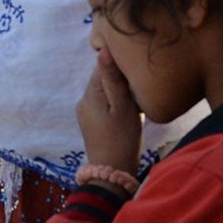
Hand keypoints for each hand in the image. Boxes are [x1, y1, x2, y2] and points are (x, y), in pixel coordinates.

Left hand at [76, 51, 141, 174]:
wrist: (112, 172)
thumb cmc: (122, 139)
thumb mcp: (123, 107)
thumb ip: (113, 79)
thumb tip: (103, 50)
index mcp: (89, 95)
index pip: (102, 66)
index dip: (120, 65)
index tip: (136, 70)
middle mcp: (83, 101)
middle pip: (103, 78)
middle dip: (121, 80)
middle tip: (139, 89)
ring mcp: (85, 113)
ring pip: (105, 91)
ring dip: (120, 92)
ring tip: (135, 102)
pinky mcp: (91, 123)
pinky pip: (104, 104)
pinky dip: (116, 104)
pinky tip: (128, 114)